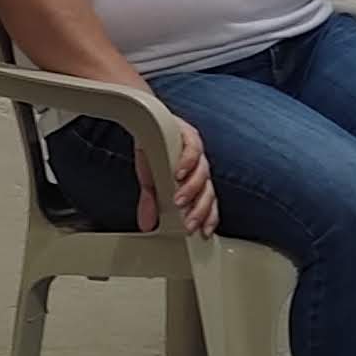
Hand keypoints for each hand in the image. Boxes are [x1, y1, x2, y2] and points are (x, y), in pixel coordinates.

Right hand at [138, 114, 219, 237]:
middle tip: (188, 224)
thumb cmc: (152, 152)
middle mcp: (199, 166)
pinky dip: (187, 161)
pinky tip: (179, 172)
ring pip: (202, 173)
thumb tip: (147, 224)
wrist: (146, 123)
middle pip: (208, 191)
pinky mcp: (188, 134)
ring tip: (178, 200)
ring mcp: (195, 151)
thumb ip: (151, 202)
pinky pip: (193, 148)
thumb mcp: (149, 182)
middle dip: (199, 210)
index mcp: (194, 180)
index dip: (209, 217)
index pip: (208, 202)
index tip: (203, 233)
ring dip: (191, 189)